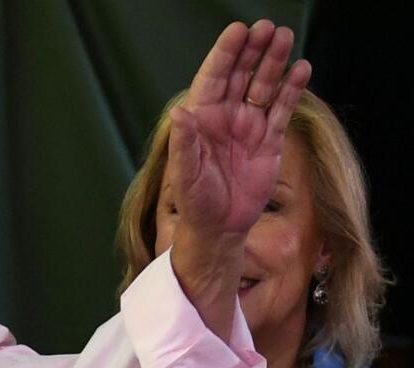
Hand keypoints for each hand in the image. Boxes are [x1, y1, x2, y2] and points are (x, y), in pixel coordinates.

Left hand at [169, 20, 311, 237]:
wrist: (220, 227)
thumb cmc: (196, 201)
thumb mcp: (186, 174)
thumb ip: (184, 143)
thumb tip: (179, 113)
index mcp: (201, 119)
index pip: (212, 77)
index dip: (224, 54)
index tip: (237, 30)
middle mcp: (225, 116)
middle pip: (240, 74)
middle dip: (252, 51)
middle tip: (266, 27)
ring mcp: (249, 125)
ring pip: (263, 86)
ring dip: (274, 62)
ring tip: (285, 37)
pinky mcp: (270, 139)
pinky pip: (282, 108)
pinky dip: (292, 89)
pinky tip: (301, 68)